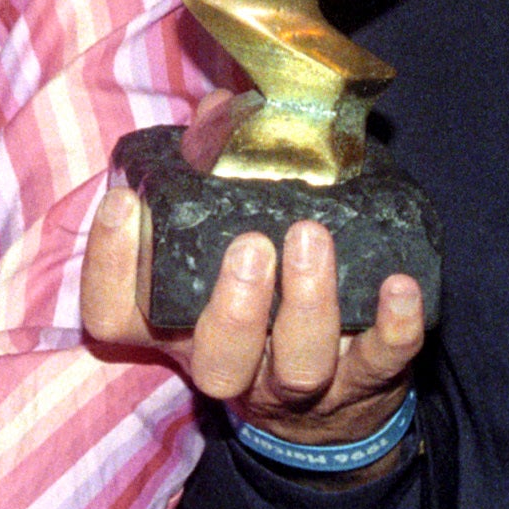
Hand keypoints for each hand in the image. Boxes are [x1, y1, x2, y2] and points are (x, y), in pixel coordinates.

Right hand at [82, 176, 421, 454]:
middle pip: (217, 360)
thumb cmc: (260, 295)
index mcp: (177, 328)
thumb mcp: (219, 241)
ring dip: (308, 305)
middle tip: (251, 245)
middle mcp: (231, 363)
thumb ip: (213, 172)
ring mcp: (299, 382)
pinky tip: (398, 284)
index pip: (113, 317)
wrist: (327, 402)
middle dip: (235, 308)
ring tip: (311, 238)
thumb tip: (221, 107)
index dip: (109, 266)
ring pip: (299, 367)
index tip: (125, 202)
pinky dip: (393, 326)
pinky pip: (381, 362)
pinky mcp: (366, 380)